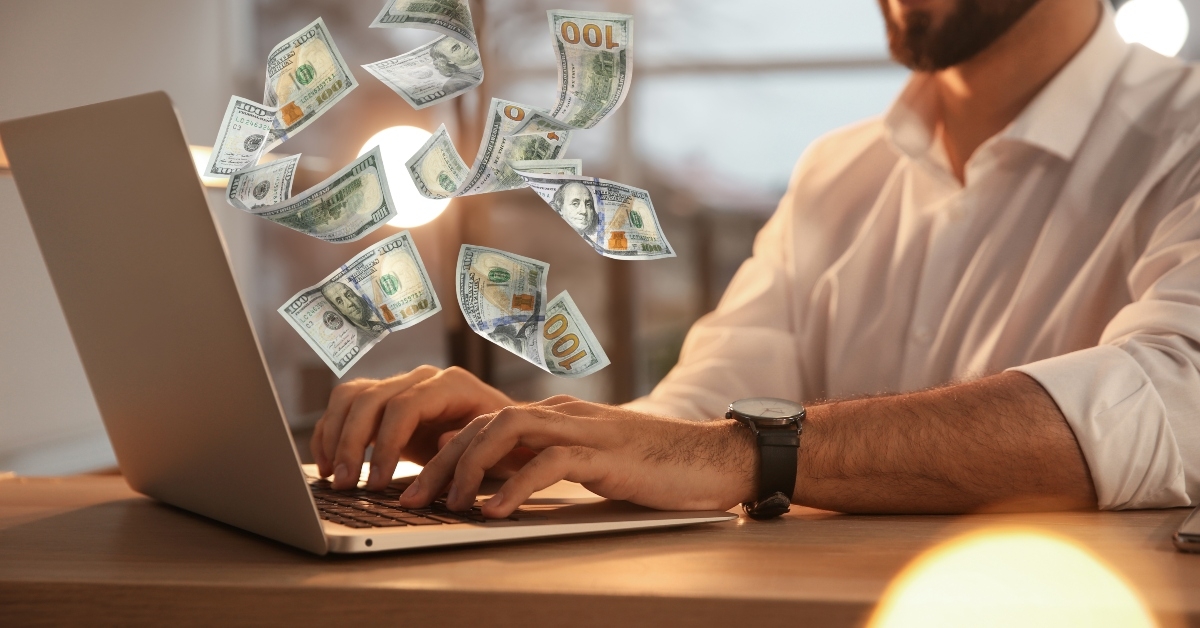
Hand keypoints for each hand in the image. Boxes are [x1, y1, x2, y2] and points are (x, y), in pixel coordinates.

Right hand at [311, 366, 514, 489]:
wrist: (503, 432)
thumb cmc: (502, 441)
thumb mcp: (495, 446)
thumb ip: (468, 443)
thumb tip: (438, 442)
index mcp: (451, 384)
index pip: (405, 406)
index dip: (386, 444)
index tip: (377, 482)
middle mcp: (421, 379)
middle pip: (371, 399)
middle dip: (352, 443)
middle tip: (346, 485)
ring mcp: (400, 386)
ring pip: (351, 397)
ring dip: (335, 436)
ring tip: (334, 477)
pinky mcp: (384, 403)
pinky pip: (346, 406)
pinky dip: (331, 433)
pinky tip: (328, 465)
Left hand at [397, 396, 757, 518]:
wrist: (715, 458)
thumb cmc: (655, 468)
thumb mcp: (590, 465)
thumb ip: (548, 465)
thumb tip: (496, 485)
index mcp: (556, 417)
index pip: (482, 423)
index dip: (441, 455)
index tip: (413, 489)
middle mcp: (563, 415)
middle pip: (482, 423)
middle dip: (439, 462)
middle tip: (409, 500)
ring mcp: (585, 430)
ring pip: (507, 430)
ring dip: (469, 468)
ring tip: (449, 506)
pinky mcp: (607, 454)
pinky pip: (551, 462)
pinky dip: (517, 487)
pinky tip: (495, 513)